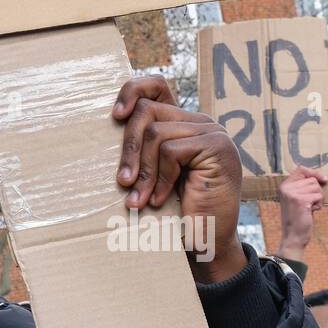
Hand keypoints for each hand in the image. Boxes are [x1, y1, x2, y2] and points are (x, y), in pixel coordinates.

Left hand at [112, 76, 246, 283]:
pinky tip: (158, 200)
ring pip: (156, 132)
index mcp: (183, 123)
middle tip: (122, 182)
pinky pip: (170, 150)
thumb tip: (110, 122)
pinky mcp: (217, 146)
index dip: (133, 91)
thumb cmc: (173, 209)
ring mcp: (212, 131)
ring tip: (137, 199)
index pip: (156, 87)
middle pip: (148, 111)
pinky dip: (159, 178)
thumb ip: (142, 146)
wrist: (205, 241)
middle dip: (129, 147)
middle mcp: (200, 122)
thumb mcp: (151, 172)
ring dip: (143, 170)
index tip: (116, 115)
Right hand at [277, 166, 326, 260]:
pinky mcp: (300, 200)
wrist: (293, 235)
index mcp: (284, 185)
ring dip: (318, 199)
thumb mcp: (297, 199)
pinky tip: (311, 211)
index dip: (314, 173)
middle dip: (317, 192)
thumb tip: (322, 178)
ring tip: (310, 208)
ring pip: (317, 188)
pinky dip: (318, 204)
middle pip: (312, 179)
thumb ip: (303, 187)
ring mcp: (292, 193)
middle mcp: (286, 187)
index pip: (301, 169)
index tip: (324, 180)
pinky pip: (318, 196)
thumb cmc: (298, 218)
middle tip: (310, 204)